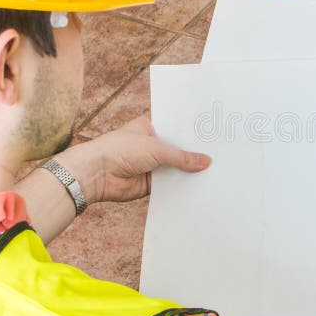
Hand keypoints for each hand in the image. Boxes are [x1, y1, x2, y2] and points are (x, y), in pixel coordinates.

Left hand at [56, 115, 210, 203]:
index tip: (214, 135)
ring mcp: (152, 165)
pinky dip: (181, 187)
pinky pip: (170, 185)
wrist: (96, 174)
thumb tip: (206, 162)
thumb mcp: (156, 148)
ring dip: (189, 172)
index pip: (177, 129)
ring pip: (176, 168)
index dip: (193, 133)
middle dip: (194, 154)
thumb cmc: (119, 150)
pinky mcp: (150, 183)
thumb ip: (182, 157)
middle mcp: (152, 145)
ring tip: (215, 172)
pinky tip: (199, 188)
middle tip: (220, 155)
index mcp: (151, 127)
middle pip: (179, 150)